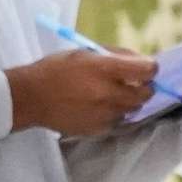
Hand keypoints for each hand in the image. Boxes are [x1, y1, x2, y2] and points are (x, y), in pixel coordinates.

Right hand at [5, 49, 156, 137]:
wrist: (31, 98)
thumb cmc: (57, 69)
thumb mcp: (85, 53)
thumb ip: (116, 55)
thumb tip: (142, 61)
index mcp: (105, 70)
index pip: (148, 70)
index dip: (150, 68)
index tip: (144, 68)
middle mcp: (109, 94)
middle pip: (146, 93)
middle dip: (143, 86)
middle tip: (130, 82)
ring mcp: (105, 114)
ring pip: (133, 108)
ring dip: (128, 101)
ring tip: (108, 94)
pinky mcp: (99, 129)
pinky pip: (118, 121)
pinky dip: (114, 114)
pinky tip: (96, 107)